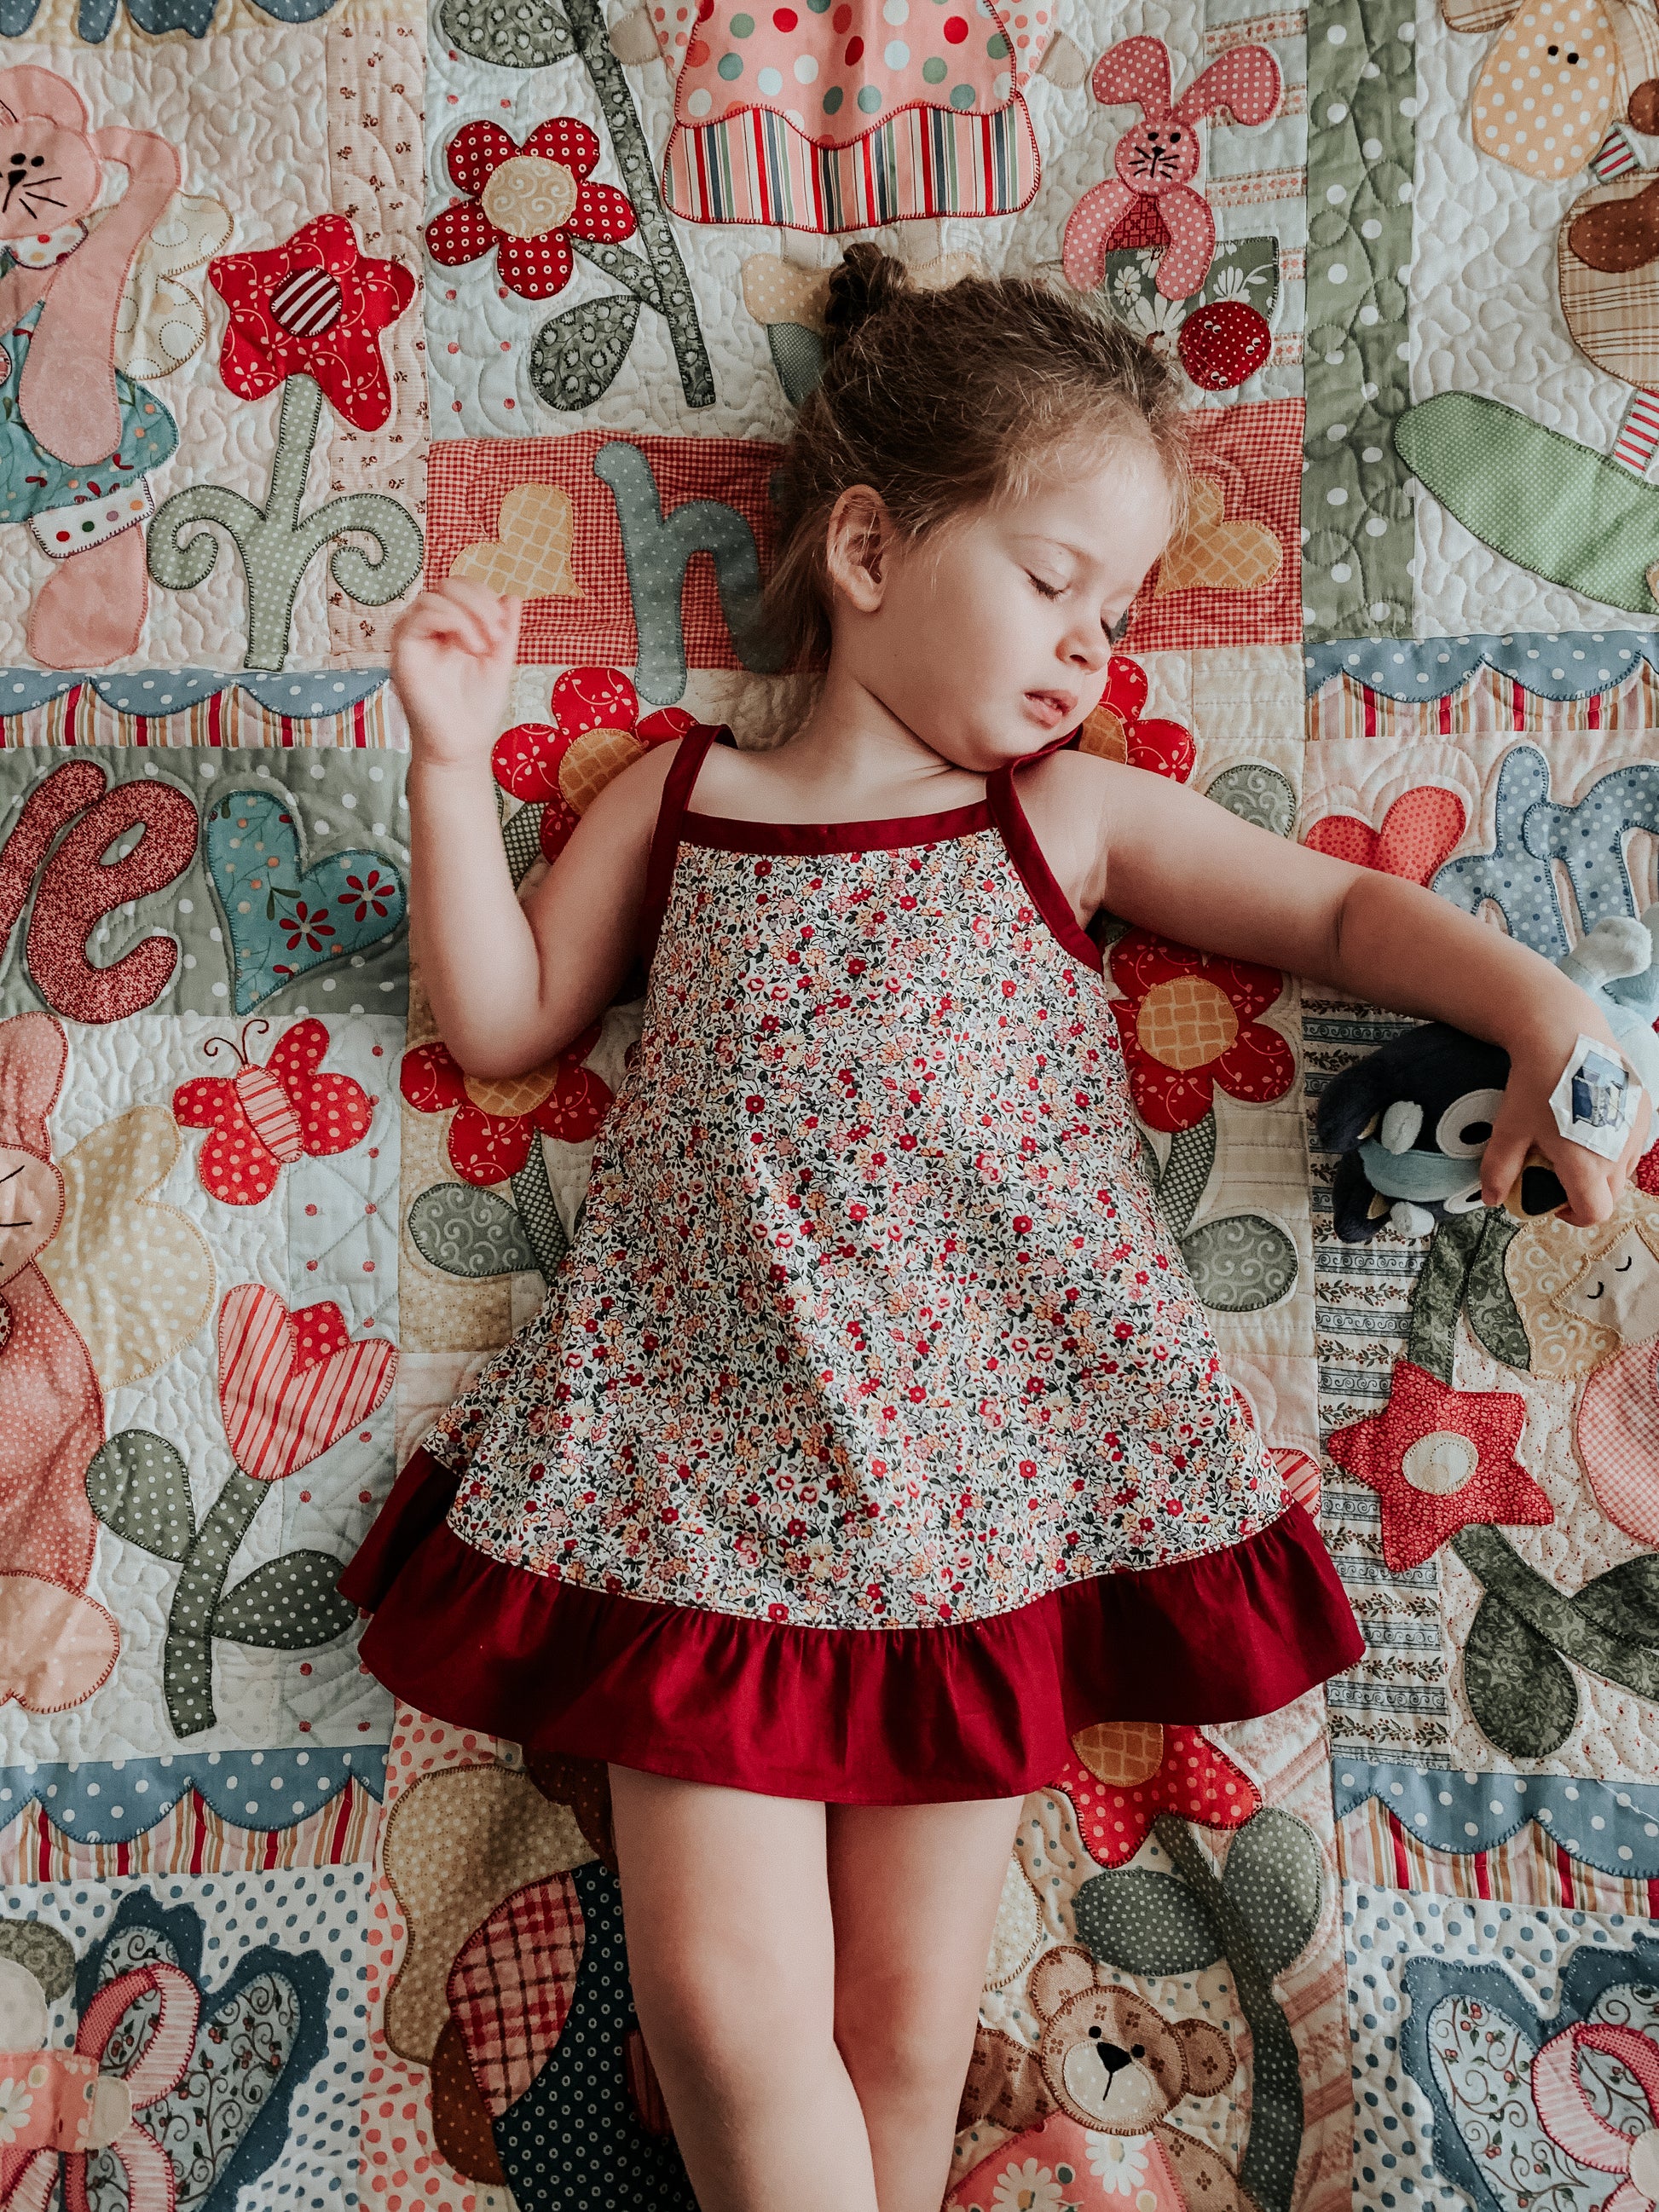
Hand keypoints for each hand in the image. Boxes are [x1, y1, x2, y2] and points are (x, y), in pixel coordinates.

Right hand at [390, 579, 520, 770]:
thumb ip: (505, 630)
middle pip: (447, 585)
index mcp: (450, 628)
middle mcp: (429, 629)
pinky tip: (468, 646)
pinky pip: (419, 615)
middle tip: (497, 635)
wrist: (462, 744)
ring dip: (467, 613)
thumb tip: (511, 597)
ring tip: (484, 646)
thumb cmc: (477, 708)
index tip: (503, 630)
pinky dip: (450, 620)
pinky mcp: (403, 650)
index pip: (460, 588)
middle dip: (479, 602)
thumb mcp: (499, 662)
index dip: (484, 597)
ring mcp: (414, 638)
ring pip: (433, 596)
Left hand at [1480, 1042, 1652, 1227]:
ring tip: (1575, 1148)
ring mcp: (1636, 1130)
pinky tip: (1591, 1124)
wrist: (1565, 1033)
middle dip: (1586, 1194)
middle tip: (1559, 1176)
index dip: (1572, 1215)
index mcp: (1588, 1166)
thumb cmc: (1536, 1084)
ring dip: (1603, 1171)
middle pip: (1611, 1195)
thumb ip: (1498, 1169)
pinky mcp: (1644, 1108)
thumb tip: (1490, 1199)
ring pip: (1625, 1169)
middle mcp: (1619, 1152)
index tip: (1554, 1201)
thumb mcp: (1509, 1129)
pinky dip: (1615, 1145)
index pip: (1594, 1213)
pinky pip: (1633, 1142)